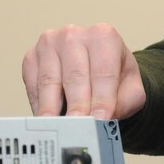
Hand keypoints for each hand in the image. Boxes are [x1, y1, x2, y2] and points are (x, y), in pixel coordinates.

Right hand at [22, 23, 145, 118]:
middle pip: (75, 77)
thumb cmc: (116, 77)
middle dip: (77, 106)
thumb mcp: (132, 89)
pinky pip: (33, 84)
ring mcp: (49, 43)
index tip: (99, 120)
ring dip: (54, 109)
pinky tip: (47, 120)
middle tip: (78, 128)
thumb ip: (124, 104)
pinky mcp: (31, 57)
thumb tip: (103, 121)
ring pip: (50, 81)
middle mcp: (74, 35)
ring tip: (59, 129)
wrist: (100, 67)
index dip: (101, 100)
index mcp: (104, 36)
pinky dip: (40, 105)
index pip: (103, 73)